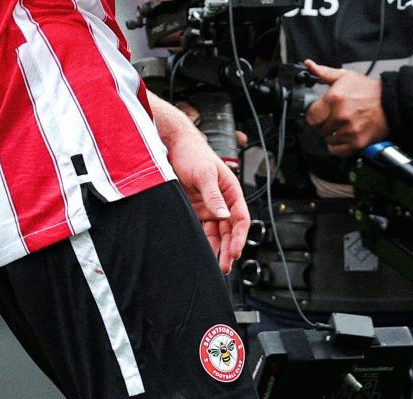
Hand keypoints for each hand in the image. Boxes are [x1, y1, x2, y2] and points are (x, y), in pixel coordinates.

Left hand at [148, 94, 249, 272]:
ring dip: (218, 248)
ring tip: (215, 265)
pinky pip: (202, 229)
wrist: (172, 146)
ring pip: (217, 233)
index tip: (236, 251)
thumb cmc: (192, 153)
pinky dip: (204, 241)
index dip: (240, 236)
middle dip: (230, 248)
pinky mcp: (196, 209)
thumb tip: (224, 215)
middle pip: (230, 229)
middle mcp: (222, 200)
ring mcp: (209, 206)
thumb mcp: (204, 174)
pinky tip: (202, 252)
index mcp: (230, 190)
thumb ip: (214, 196)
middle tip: (226, 266)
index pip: (241, 218)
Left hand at [303, 59, 388, 154]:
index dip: (314, 113)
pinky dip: (338, 145)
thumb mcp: (345, 76)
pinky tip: (344, 135)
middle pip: (318, 128)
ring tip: (341, 125)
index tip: (320, 112)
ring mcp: (348, 131)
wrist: (390, 103)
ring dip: (331, 134)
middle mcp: (340, 116)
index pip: (310, 116)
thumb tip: (309, 65)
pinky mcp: (356, 143)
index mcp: (335, 98)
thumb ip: (324, 72)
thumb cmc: (369, 90)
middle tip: (332, 117)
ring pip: (327, 139)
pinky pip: (336, 150)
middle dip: (322, 123)